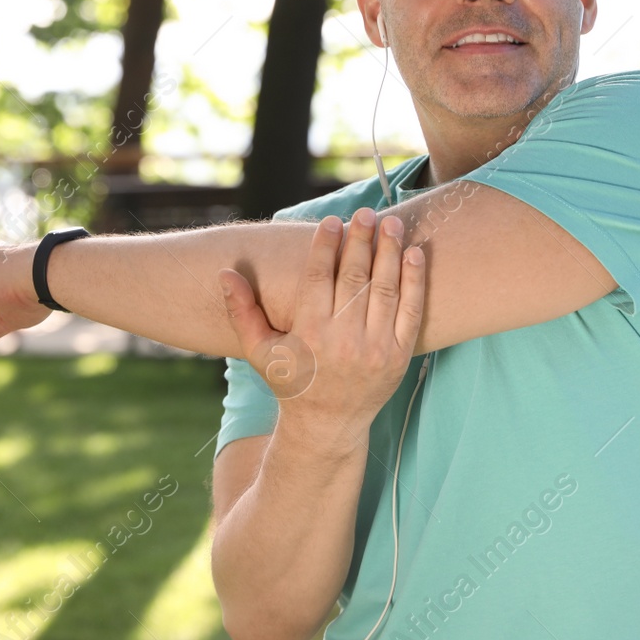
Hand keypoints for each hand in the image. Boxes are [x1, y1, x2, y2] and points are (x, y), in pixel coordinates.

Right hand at [217, 209, 425, 429]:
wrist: (328, 426)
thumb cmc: (291, 382)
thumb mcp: (259, 351)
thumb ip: (242, 311)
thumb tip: (225, 273)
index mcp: (309, 334)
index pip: (318, 278)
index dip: (325, 246)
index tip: (332, 221)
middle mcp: (343, 340)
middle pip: (354, 277)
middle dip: (360, 240)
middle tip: (366, 213)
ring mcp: (375, 348)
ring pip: (384, 289)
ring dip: (388, 252)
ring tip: (390, 223)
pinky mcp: (399, 356)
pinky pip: (411, 311)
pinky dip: (414, 281)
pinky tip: (413, 254)